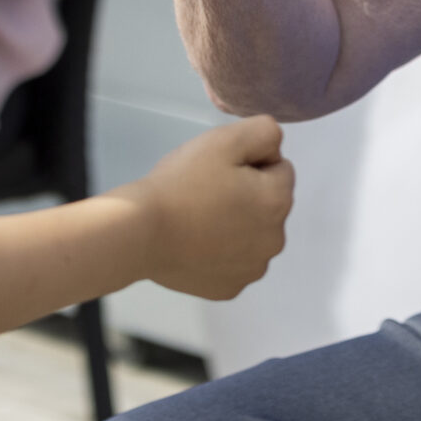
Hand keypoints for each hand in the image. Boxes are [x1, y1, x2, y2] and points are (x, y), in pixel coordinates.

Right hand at [113, 116, 294, 299]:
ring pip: (252, 235)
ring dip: (236, 224)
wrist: (140, 233)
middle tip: (206, 191)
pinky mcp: (229, 288)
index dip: (249, 161)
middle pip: (268, 204)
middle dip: (247, 194)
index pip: (279, 169)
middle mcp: (274, 240)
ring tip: (197, 217)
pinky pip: (233, 262)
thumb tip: (274, 150)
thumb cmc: (182, 184)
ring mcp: (252, 269)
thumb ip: (264, 132)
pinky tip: (194, 244)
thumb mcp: (224, 139)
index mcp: (278, 201)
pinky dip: (220, 253)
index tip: (219, 168)